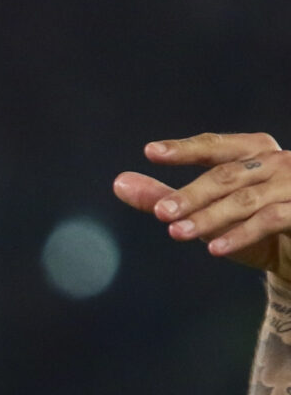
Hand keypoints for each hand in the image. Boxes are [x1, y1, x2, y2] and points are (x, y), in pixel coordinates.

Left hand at [113, 132, 290, 280]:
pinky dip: (240, 235)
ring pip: (244, 200)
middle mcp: (275, 163)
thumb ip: (164, 195)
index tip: (151, 152)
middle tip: (159, 212)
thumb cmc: (250, 224)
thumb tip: (119, 183)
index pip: (213, 147)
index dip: (184, 150)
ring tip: (175, 233)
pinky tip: (213, 248)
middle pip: (226, 176)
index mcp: (253, 151)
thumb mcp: (205, 210)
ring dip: (208, 217)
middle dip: (190, 194)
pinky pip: (269, 220)